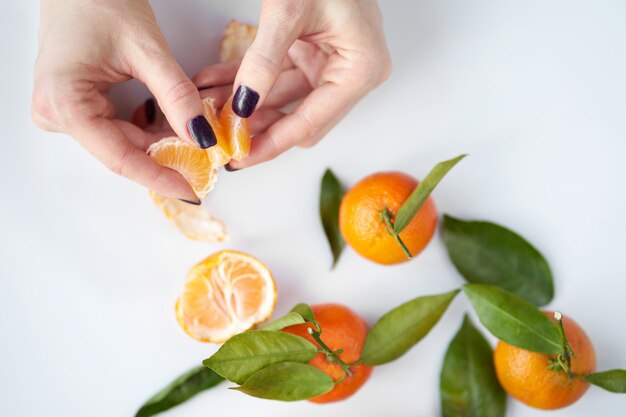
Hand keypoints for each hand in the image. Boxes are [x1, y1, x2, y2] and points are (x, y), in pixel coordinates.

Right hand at [32, 0, 216, 202]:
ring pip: (123, 143)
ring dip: (160, 144)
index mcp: (64, 103)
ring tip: (197, 142)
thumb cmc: (101, 3)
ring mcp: (64, 112)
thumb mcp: (146, 50)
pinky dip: (148, 130)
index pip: (121, 158)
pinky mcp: (76, 106)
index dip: (161, 178)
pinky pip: (117, 130)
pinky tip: (173, 126)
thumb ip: (176, 96)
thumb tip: (203, 137)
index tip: (195, 191)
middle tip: (208, 166)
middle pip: (122, 152)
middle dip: (168, 160)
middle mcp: (56, 114)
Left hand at [193, 0, 391, 169]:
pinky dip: (250, 82)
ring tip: (209, 111)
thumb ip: (264, 61)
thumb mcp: (289, 11)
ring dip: (247, 105)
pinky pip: (279, 78)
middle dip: (257, 127)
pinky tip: (218, 87)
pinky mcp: (316, 55)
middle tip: (221, 138)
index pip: (312, 122)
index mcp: (361, 70)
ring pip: (284, 100)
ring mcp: (334, 64)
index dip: (273, 143)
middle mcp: (352, 73)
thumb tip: (242, 104)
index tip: (241, 158)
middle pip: (300, 118)